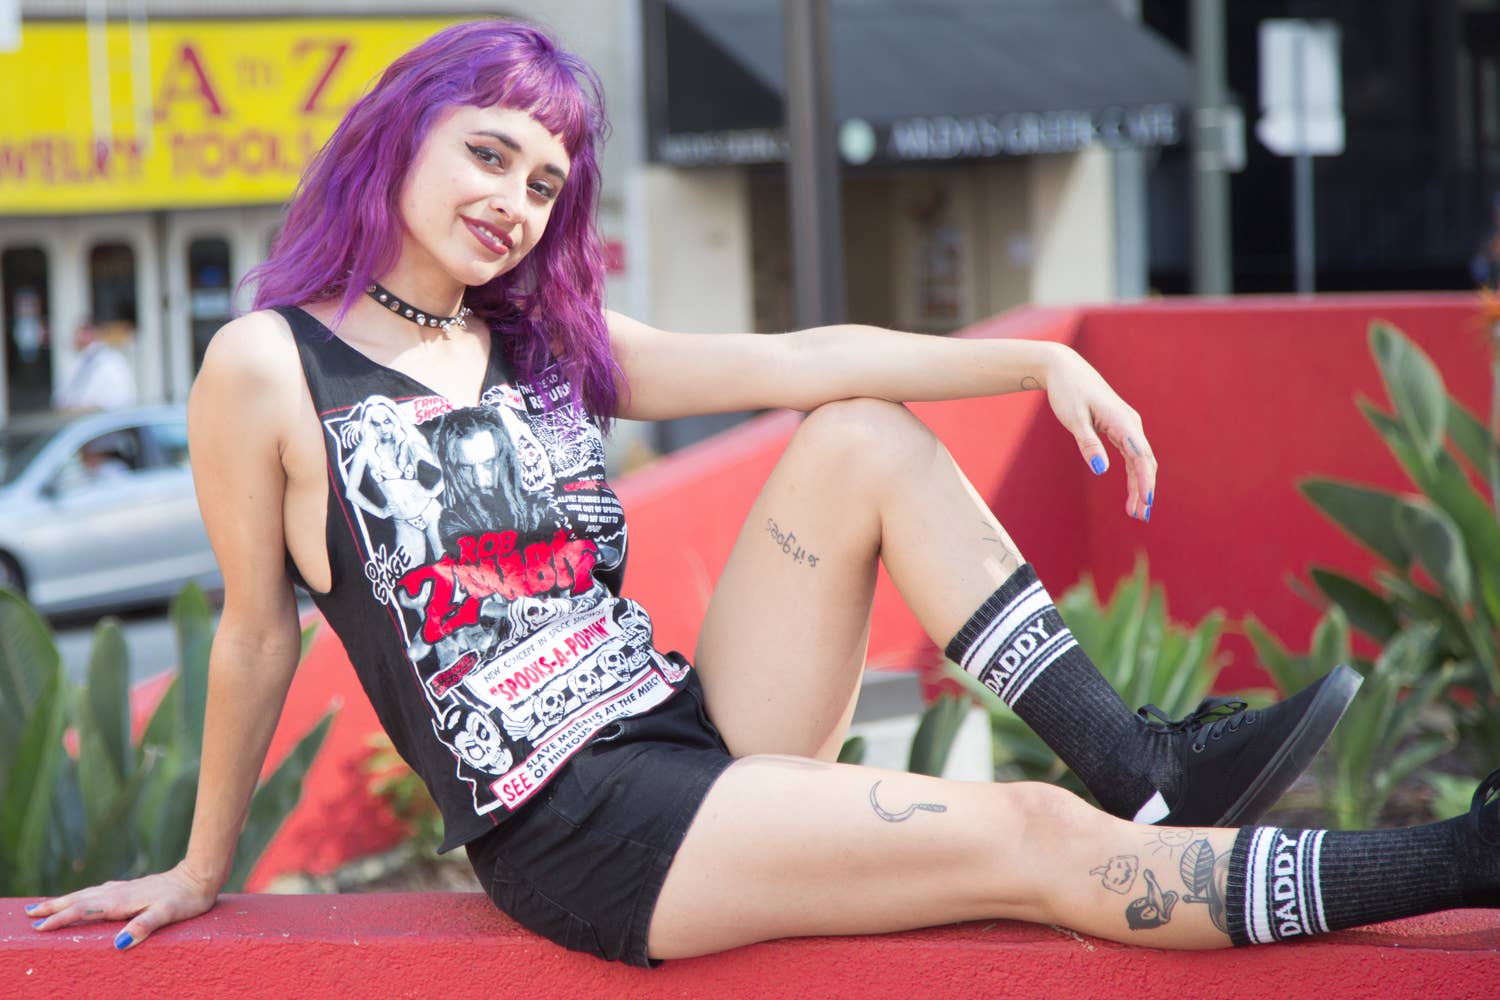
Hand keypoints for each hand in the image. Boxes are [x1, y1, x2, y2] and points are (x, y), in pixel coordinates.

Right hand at [23, 860, 219, 950]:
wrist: (201, 876)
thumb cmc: (186, 899)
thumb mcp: (168, 914)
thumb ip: (145, 925)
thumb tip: (120, 943)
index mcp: (121, 901)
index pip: (84, 910)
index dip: (62, 919)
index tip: (41, 928)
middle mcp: (119, 892)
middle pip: (79, 899)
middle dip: (54, 907)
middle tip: (29, 914)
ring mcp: (125, 888)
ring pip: (88, 894)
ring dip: (66, 900)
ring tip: (47, 905)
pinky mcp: (133, 887)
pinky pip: (100, 892)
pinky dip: (84, 896)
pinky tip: (85, 896)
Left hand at [1042, 347, 1156, 520]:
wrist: (1064, 369)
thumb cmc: (1067, 391)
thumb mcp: (1074, 419)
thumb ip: (1088, 444)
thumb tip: (1101, 470)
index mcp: (1122, 421)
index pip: (1140, 457)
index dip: (1144, 482)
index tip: (1145, 503)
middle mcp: (1130, 423)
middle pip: (1145, 462)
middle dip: (1145, 489)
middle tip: (1140, 516)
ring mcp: (1127, 425)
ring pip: (1140, 461)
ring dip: (1140, 485)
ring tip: (1136, 511)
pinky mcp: (1119, 428)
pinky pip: (1131, 455)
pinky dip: (1133, 474)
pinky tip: (1132, 491)